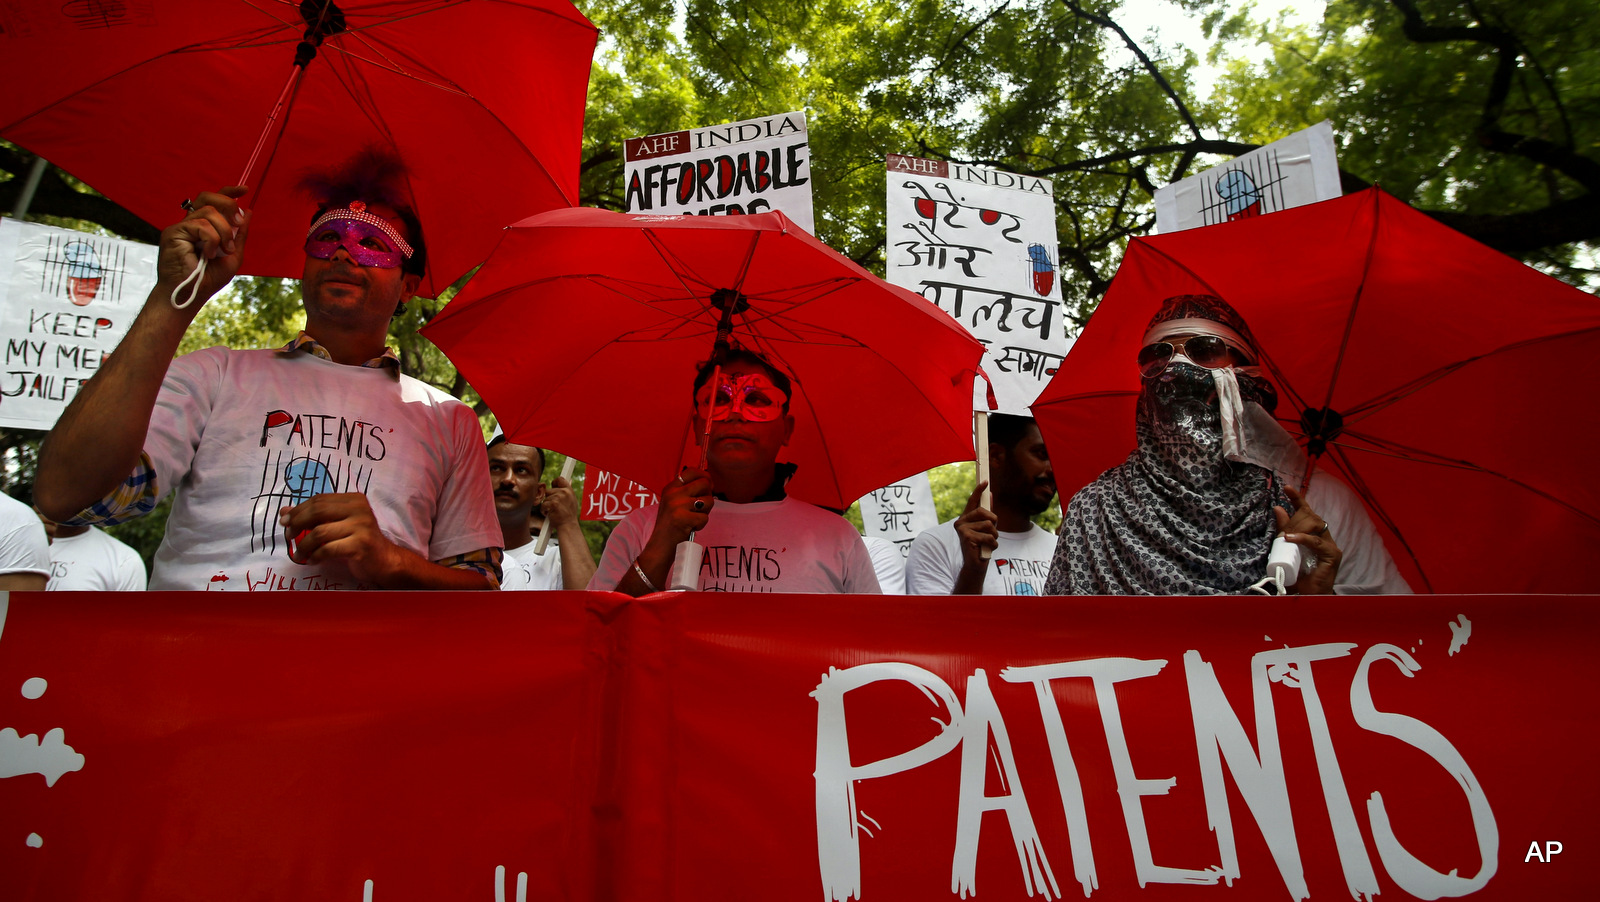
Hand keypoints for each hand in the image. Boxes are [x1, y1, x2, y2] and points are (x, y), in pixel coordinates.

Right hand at [157, 186, 250, 307]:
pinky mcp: (173, 232)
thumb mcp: (233, 255)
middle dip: (228, 204)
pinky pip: (200, 225)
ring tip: (223, 250)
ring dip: (224, 231)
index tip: (245, 190)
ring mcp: (181, 227)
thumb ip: (240, 234)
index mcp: (203, 227)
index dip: (228, 192)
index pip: (213, 201)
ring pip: (208, 211)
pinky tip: (208, 254)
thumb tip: (248, 211)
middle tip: (238, 222)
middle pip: (207, 196)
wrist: (190, 295)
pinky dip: (211, 239)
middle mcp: (190, 223)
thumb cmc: (208, 279)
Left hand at [279, 493, 404, 583]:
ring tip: (298, 555)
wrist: (384, 561)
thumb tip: (284, 512)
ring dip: (303, 545)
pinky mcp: (361, 545)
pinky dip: (315, 556)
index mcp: (354, 500)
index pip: (319, 499)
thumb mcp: (337, 525)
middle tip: (288, 536)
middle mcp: (359, 509)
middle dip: (297, 524)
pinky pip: (328, 549)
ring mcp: (362, 527)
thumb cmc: (359, 542)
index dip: (298, 510)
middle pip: (318, 511)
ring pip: (320, 532)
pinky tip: (313, 560)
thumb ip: (314, 517)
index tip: (285, 522)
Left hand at [539, 475, 578, 528]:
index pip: (560, 479)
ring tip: (554, 511)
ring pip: (545, 498)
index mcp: (569, 491)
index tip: (554, 488)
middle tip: (555, 506)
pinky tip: (550, 514)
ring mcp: (559, 497)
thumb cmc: (569, 515)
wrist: (568, 526)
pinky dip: (544, 511)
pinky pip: (543, 505)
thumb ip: (568, 491)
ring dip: (547, 506)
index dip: (555, 483)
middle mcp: (564, 492)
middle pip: (549, 490)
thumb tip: (570, 480)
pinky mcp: (553, 504)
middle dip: (549, 499)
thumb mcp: (572, 500)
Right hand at [652, 467, 713, 546]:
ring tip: (693, 519)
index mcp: (670, 488)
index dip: (704, 476)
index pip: (691, 471)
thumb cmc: (670, 525)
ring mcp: (677, 506)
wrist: (659, 545)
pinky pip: (705, 518)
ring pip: (708, 501)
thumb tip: (708, 482)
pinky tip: (690, 527)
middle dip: (708, 495)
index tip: (708, 485)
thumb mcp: (673, 503)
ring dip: (705, 512)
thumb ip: (687, 492)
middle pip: (705, 483)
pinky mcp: (682, 519)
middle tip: (701, 507)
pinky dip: (700, 525)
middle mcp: (673, 494)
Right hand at [953, 480, 997, 586]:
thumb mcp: (987, 528)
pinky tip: (986, 549)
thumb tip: (990, 495)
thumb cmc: (982, 545)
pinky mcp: (966, 537)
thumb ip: (987, 514)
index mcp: (966, 518)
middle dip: (994, 523)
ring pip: (989, 525)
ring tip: (988, 543)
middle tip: (992, 533)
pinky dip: (992, 544)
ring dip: (994, 536)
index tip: (986, 481)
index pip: (972, 501)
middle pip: (984, 512)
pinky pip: (988, 536)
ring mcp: (962, 529)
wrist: (976, 564)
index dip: (979, 490)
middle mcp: (961, 521)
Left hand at [1273, 485, 1342, 594]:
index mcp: (1314, 535)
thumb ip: (1283, 531)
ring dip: (1296, 528)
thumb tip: (1278, 508)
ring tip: (1285, 537)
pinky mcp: (1332, 555)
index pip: (1307, 513)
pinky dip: (1302, 539)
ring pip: (1314, 526)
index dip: (1298, 499)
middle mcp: (1325, 538)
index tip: (1287, 487)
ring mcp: (1330, 546)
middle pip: (1310, 517)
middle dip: (1294, 520)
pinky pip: (1316, 542)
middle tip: (1283, 532)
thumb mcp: (1286, 550)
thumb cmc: (1298, 576)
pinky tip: (1290, 538)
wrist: (1307, 598)